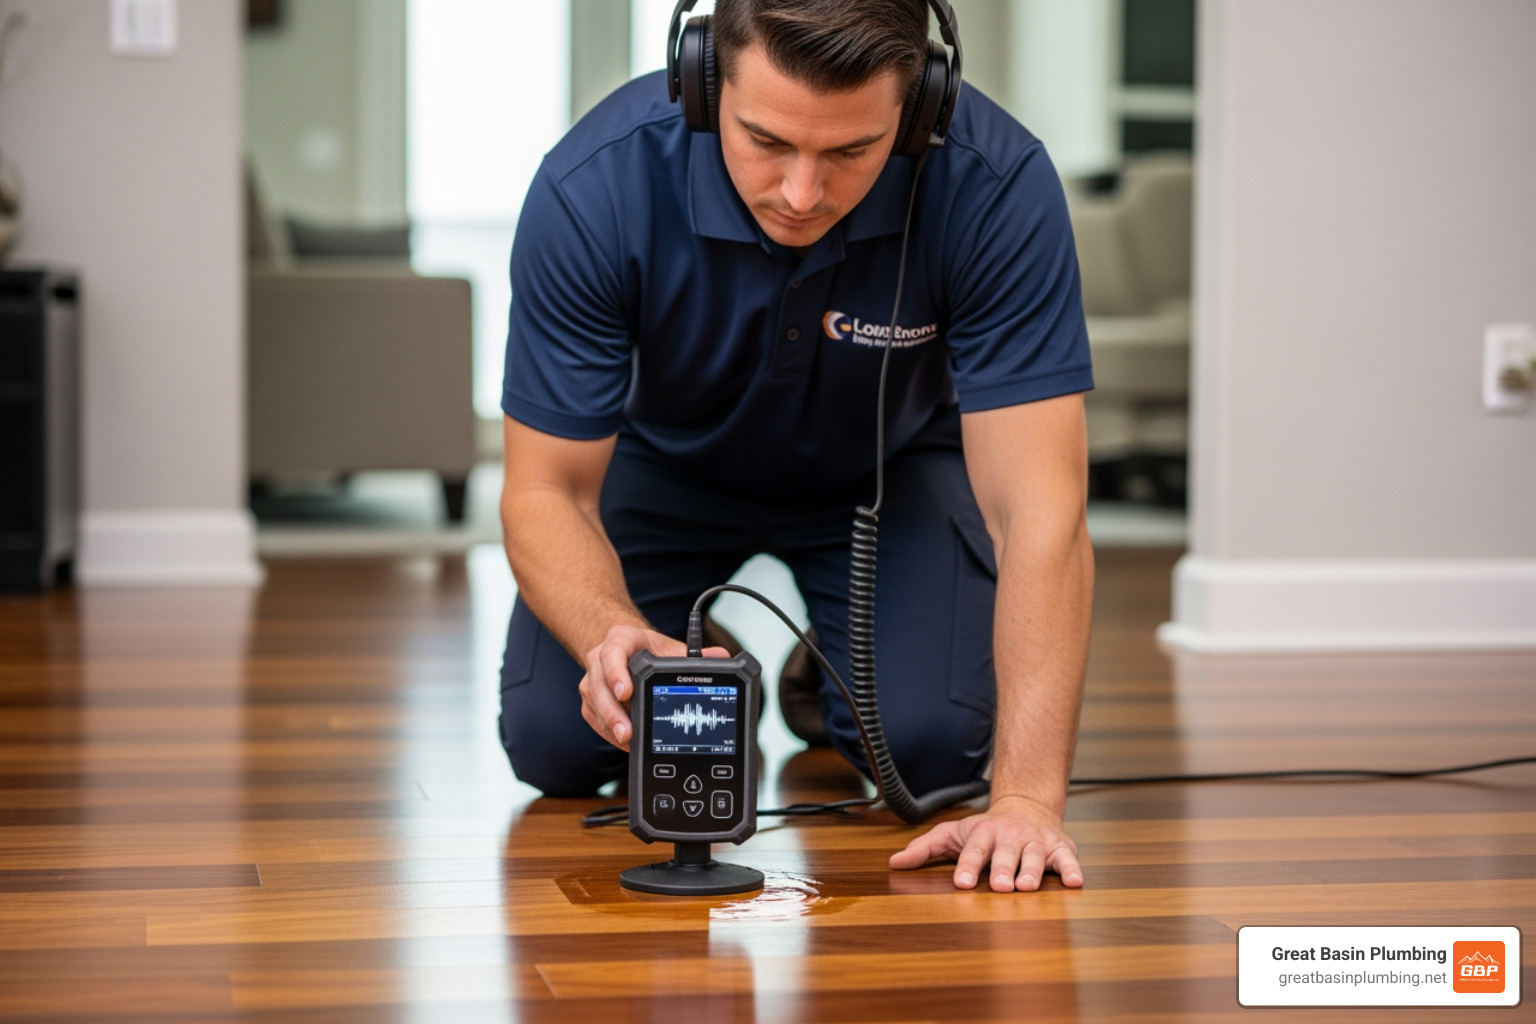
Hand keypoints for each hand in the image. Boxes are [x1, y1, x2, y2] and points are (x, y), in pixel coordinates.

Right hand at [578, 623, 727, 750]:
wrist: (629, 650)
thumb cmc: (650, 651)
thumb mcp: (671, 649)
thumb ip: (695, 656)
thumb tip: (720, 657)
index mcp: (620, 640)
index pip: (612, 653)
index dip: (616, 673)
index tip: (626, 692)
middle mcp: (600, 658)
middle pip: (599, 686)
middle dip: (612, 712)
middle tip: (627, 732)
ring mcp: (592, 680)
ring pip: (594, 704)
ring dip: (610, 725)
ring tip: (627, 741)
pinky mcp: (591, 700)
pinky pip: (594, 718)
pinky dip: (608, 732)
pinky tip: (624, 742)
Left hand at [888, 794, 1082, 891]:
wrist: (1025, 807)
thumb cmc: (985, 831)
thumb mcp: (953, 834)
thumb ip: (925, 848)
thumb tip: (894, 863)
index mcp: (984, 834)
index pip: (973, 850)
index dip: (968, 865)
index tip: (961, 882)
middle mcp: (1011, 836)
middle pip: (1006, 853)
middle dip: (1003, 869)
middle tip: (999, 886)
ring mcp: (1036, 841)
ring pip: (1035, 857)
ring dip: (1032, 871)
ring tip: (1027, 887)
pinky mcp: (1060, 847)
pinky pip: (1068, 859)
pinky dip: (1072, 869)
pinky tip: (1075, 881)